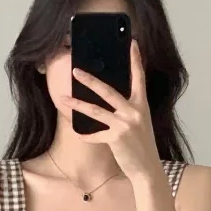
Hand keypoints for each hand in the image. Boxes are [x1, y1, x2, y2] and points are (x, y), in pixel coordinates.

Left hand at [61, 38, 159, 182]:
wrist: (147, 168)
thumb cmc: (141, 144)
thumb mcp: (139, 122)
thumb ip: (127, 108)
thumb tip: (109, 98)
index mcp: (141, 104)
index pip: (139, 76)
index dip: (135, 59)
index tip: (132, 42)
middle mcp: (134, 111)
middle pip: (108, 90)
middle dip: (90, 80)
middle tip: (75, 71)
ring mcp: (125, 124)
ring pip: (96, 110)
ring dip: (77, 104)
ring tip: (63, 99)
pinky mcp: (116, 138)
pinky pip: (96, 135)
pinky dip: (86, 135)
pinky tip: (79, 133)